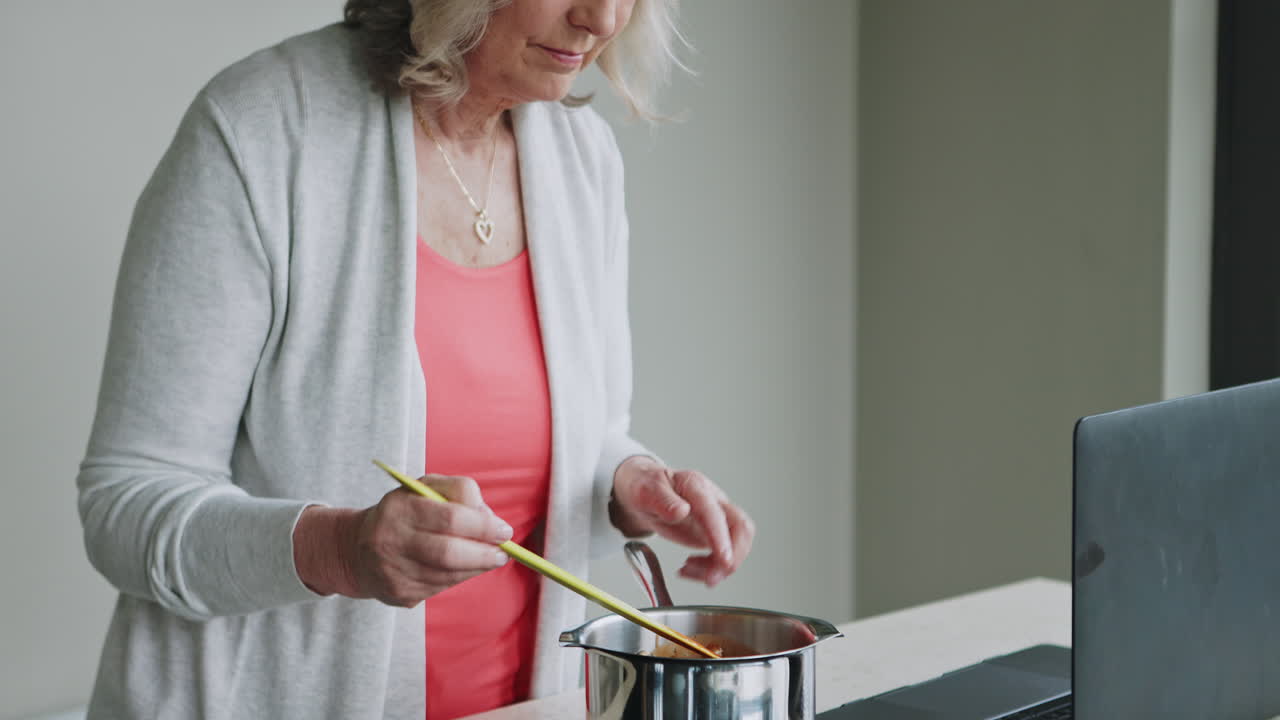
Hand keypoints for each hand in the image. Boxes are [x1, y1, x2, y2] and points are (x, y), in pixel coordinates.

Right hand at [295, 475, 512, 606]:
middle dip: (484, 553)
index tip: (504, 530)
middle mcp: (390, 540)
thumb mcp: (425, 488)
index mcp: (398, 507)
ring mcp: (392, 571)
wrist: (357, 549)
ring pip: (448, 574)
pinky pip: (440, 587)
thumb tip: (489, 517)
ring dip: (477, 567)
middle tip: (503, 551)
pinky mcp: (398, 594)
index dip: (484, 526)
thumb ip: (459, 491)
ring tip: (491, 558)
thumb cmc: (404, 512)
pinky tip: (467, 568)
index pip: (451, 517)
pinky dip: (461, 577)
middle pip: (449, 552)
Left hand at [609, 456, 754, 586]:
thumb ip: (662, 501)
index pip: (715, 512)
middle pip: (741, 527)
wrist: (643, 492)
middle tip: (711, 578)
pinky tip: (690, 569)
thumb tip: (681, 511)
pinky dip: (710, 568)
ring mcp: (716, 517)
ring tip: (688, 571)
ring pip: (737, 544)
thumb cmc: (645, 488)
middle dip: (733, 556)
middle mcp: (713, 500)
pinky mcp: (714, 533)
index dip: (721, 537)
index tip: (724, 560)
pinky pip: (723, 554)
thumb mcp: (644, 492)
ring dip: (719, 567)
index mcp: (696, 486)